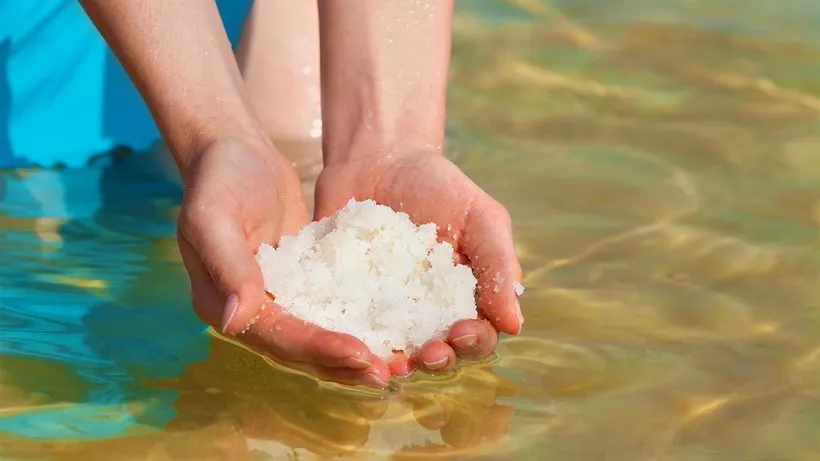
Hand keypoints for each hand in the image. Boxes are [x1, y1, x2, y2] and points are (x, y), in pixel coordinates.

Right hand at [176, 136, 392, 387]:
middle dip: (344, 363)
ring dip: (355, 355)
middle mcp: (249, 313)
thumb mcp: (214, 216)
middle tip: (390, 373)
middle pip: (300, 349)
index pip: (276, 336)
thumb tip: (235, 321)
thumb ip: (228, 266)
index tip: (360, 354)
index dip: (317, 348)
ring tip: (399, 365)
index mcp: (221, 304)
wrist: (235, 152)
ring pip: (318, 338)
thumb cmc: (219, 177)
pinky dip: (358, 324)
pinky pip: (330, 311)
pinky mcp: (301, 285)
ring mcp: (276, 301)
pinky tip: (395, 330)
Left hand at [314, 150, 523, 375]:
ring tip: (390, 364)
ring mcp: (383, 310)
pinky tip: (348, 343)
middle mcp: (425, 313)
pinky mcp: (344, 301)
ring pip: (393, 350)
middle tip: (427, 354)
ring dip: (395, 363)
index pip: (477, 335)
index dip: (473, 342)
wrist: (379, 158)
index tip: (461, 331)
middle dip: (436, 360)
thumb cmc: (438, 186)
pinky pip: (347, 329)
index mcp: (463, 299)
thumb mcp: (479, 216)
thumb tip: (514, 325)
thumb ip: (498, 265)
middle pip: (437, 352)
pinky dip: (350, 341)